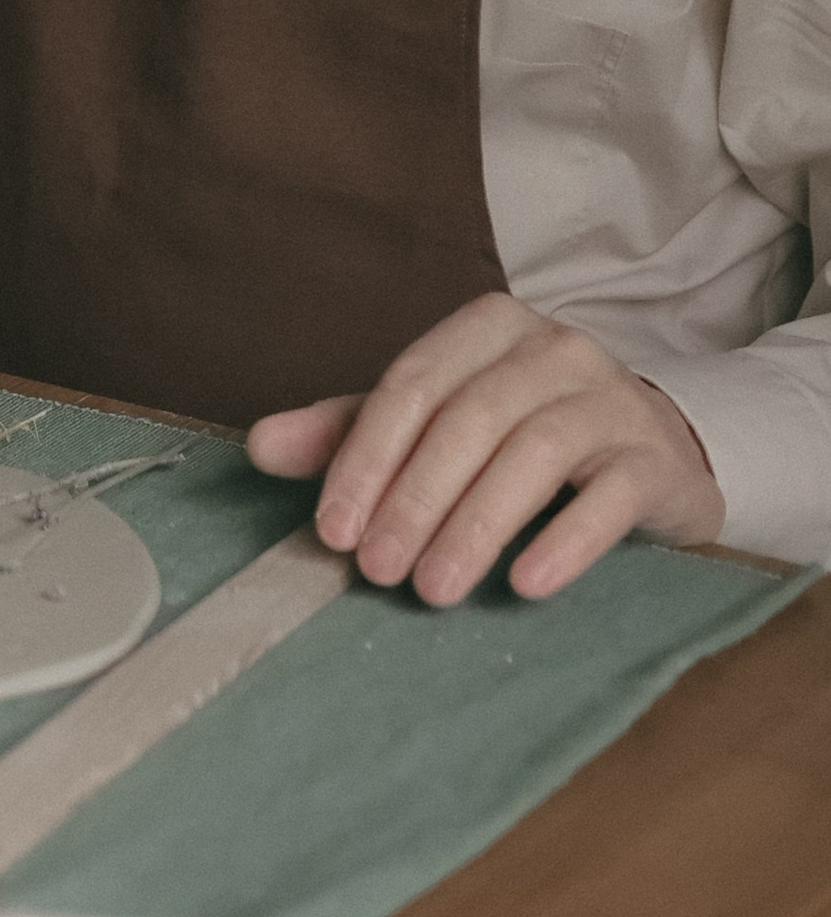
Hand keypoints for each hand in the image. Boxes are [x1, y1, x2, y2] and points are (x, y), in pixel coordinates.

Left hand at [248, 293, 724, 604]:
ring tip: (434, 590)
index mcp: (490, 326)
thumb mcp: (437, 423)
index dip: (365, 457)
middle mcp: (554, 347)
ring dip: (475, 526)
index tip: (333, 530)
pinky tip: (527, 584)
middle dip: (414, 499)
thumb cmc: (526, 435)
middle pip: (468, 420)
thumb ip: (352, 430)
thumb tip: (260, 445)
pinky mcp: (656, 458)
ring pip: (533, 454)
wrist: (656, 453)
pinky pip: (610, 496)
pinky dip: (565, 539)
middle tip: (378, 571)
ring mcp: (613, 398)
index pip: (412, 385)